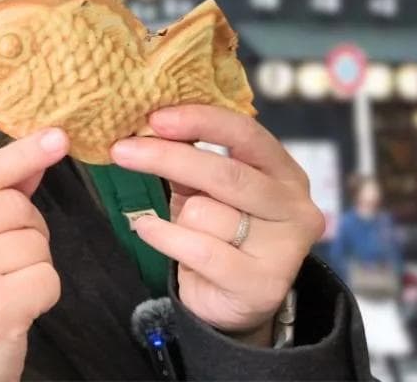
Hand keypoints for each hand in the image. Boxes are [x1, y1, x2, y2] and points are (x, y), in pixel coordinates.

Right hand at [0, 128, 68, 381]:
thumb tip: (38, 153)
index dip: (23, 154)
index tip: (58, 136)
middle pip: (17, 206)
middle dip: (27, 232)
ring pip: (37, 242)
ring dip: (34, 266)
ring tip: (1, 289)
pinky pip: (49, 277)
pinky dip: (42, 296)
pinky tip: (14, 310)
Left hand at [110, 105, 323, 339]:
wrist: (236, 299)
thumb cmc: (219, 233)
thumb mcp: (206, 189)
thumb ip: (189, 158)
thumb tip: (148, 127)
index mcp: (284, 172)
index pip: (247, 134)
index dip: (201, 121)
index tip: (156, 118)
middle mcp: (295, 206)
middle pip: (225, 173)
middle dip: (167, 158)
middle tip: (121, 150)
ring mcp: (284, 248)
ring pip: (205, 213)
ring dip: (176, 217)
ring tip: (178, 227)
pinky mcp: (263, 283)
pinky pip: (197, 249)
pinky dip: (164, 236)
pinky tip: (149, 230)